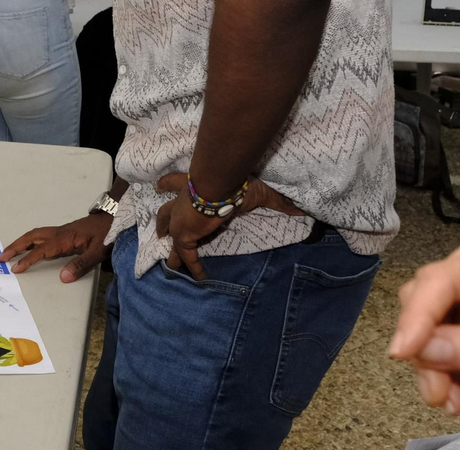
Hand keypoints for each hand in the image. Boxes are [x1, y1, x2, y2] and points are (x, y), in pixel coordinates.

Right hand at [0, 213, 113, 282]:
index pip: (41, 250)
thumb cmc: (108, 233)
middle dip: (15, 246)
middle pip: (32, 237)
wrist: (116, 217)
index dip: (27, 259)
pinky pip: (42, 236)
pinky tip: (30, 247)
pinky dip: (31, 240)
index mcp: (65, 238)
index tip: (15, 268)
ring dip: (21, 242)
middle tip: (1, 257)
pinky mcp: (65, 233)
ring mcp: (62, 232)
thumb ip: (81, 264)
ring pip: (35, 235)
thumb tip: (63, 277)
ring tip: (9, 252)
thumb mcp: (98, 251)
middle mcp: (60, 233)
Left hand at [154, 173, 302, 279]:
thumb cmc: (236, 183)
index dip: (168, 185)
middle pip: (166, 212)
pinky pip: (185, 253)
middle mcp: (182, 199)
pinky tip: (198, 277)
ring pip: (170, 234)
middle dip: (163, 223)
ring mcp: (179, 217)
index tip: (158, 186)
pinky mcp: (183, 233)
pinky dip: (191, 265)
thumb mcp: (258, 192)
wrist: (220, 184)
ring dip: (172, 248)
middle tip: (160, 233)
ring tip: (171, 262)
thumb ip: (279, 203)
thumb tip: (300, 209)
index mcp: (194, 185)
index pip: (177, 183)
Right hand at [389, 235, 459, 416]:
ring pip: (420, 315)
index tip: (402, 352)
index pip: (443, 280)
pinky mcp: (458, 301)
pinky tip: (454, 389)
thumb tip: (423, 350)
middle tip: (437, 392)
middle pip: (424, 296)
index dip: (418, 315)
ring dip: (428, 361)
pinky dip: (436, 363)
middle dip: (424, 346)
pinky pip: (429, 329)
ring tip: (450, 398)